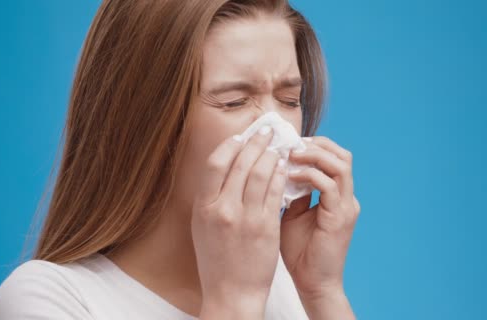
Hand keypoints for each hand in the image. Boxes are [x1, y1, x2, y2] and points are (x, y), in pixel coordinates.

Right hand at [191, 127, 286, 318]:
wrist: (232, 293)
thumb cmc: (216, 261)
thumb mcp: (202, 227)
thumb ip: (211, 198)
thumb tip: (225, 168)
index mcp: (203, 208)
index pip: (215, 164)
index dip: (229, 145)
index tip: (240, 137)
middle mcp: (223, 210)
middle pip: (240, 164)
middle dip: (256, 142)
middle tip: (266, 131)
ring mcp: (246, 218)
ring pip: (260, 174)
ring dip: (271, 155)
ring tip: (277, 147)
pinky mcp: (266, 227)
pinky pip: (275, 193)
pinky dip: (280, 175)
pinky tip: (284, 168)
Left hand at [280, 136, 360, 299]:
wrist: (312, 282)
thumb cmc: (299, 251)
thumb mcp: (291, 213)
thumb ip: (289, 191)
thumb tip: (274, 167)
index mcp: (338, 196)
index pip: (333, 157)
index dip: (312, 145)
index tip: (287, 143)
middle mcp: (347, 198)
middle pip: (342, 154)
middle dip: (315, 144)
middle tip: (289, 144)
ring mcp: (346, 207)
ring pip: (340, 164)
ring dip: (313, 155)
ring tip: (289, 155)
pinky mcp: (341, 218)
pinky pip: (329, 186)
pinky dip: (309, 176)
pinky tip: (289, 176)